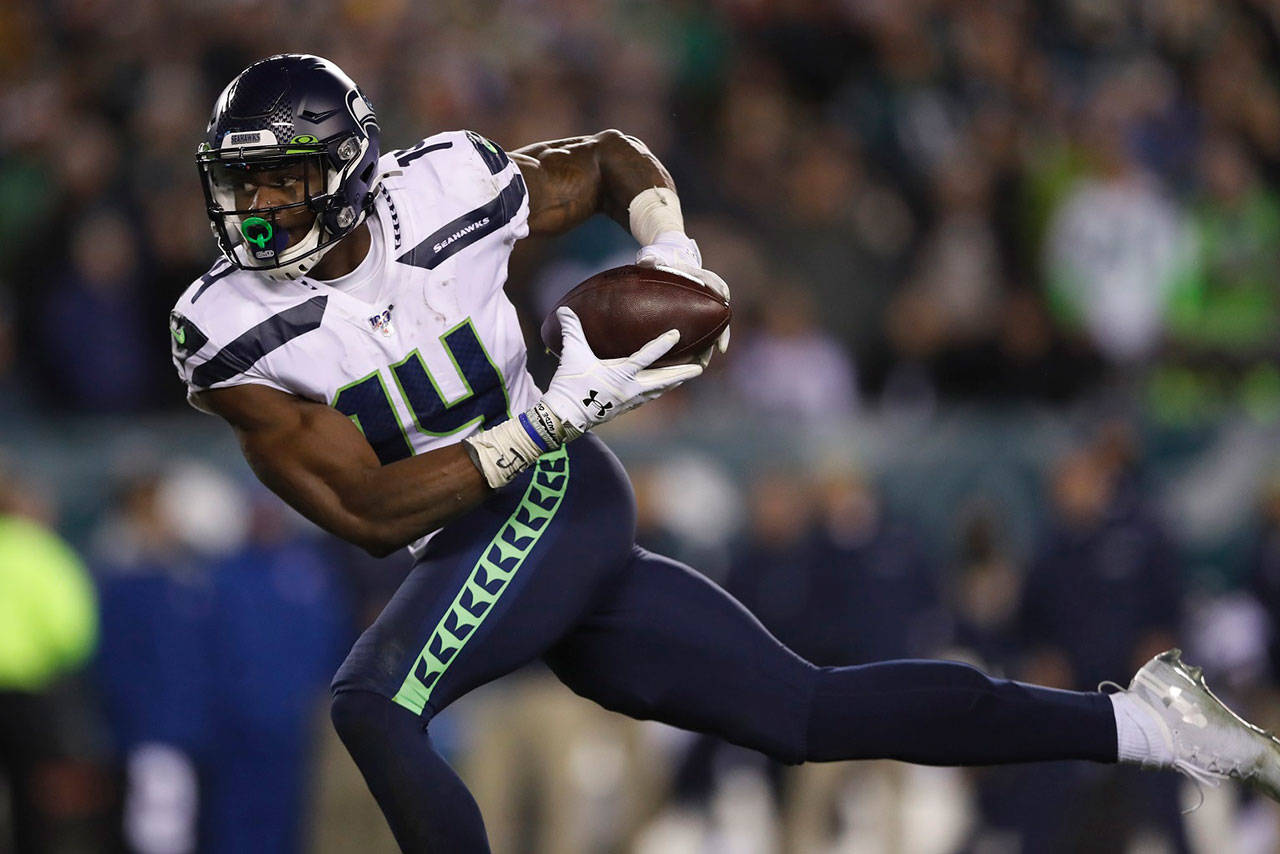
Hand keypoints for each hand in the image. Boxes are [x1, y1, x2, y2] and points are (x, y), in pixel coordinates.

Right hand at [541, 307, 702, 438]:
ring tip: (687, 375)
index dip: (662, 345)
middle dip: (683, 373)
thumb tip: (564, 309)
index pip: (646, 357)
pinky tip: (661, 388)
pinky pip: (648, 397)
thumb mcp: (571, 355)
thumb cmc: (569, 386)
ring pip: (658, 390)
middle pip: (663, 380)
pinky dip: (658, 390)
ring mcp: (629, 401)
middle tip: (701, 366)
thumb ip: (571, 330)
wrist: (563, 418)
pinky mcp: (624, 409)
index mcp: (620, 375)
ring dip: (673, 382)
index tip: (677, 334)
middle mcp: (630, 389)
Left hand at [636, 231, 730, 353]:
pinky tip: (687, 362)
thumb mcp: (654, 257)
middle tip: (720, 349)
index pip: (714, 282)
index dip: (720, 289)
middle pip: (718, 314)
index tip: (725, 298)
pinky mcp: (692, 315)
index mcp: (697, 276)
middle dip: (721, 333)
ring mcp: (699, 306)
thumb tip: (649, 260)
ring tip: (702, 364)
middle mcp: (703, 294)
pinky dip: (696, 346)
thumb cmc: (659, 259)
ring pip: (709, 328)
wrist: (662, 259)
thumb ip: (652, 259)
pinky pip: (697, 332)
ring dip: (709, 346)